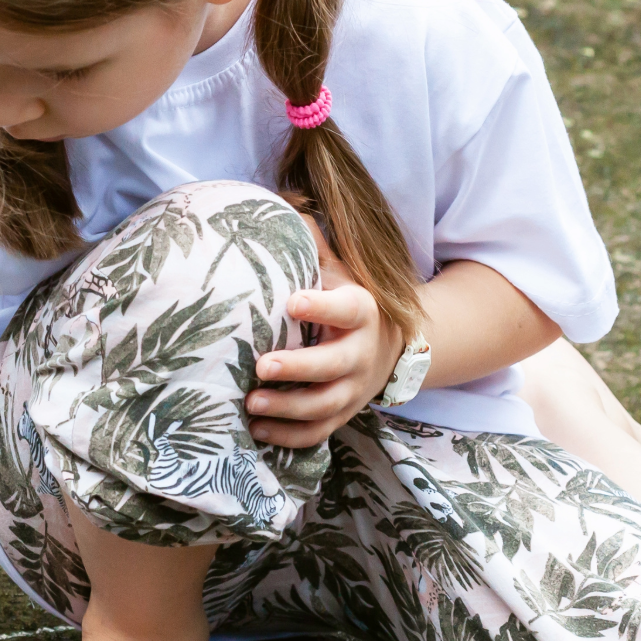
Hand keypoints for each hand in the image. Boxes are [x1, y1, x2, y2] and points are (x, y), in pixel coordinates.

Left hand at [245, 230, 400, 448]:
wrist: (389, 347)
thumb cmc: (346, 301)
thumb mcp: (339, 270)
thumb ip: (312, 244)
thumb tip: (281, 203)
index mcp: (361, 311)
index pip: (346, 308)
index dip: (322, 306)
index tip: (291, 302)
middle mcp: (361, 353)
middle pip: (334, 366)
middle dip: (299, 368)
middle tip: (262, 366)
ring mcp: (353, 389)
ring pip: (324, 406)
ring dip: (287, 409)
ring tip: (251, 403)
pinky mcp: (341, 415)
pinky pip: (318, 433)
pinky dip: (288, 437)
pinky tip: (255, 430)